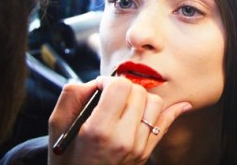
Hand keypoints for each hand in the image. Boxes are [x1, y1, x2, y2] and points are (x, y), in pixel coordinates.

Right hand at [48, 76, 190, 163]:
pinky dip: (171, 112)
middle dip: (124, 89)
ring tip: (125, 106)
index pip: (121, 87)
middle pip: (139, 92)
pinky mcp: (146, 154)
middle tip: (110, 98)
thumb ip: (72, 95)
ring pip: (155, 104)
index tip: (100, 89)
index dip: (109, 81)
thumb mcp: (57, 126)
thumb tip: (96, 81)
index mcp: (99, 131)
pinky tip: (180, 105)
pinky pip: (165, 124)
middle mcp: (123, 140)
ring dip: (141, 100)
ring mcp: (138, 148)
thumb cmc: (65, 156)